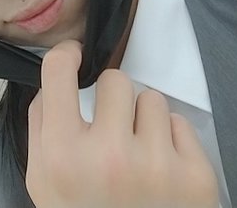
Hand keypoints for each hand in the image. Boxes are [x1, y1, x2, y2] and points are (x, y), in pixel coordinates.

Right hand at [26, 40, 218, 207]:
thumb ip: (41, 127)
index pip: (59, 71)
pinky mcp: (195, 176)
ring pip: (152, 99)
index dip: (66, 56)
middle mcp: (109, 156)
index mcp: (63, 155)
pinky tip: (161, 170)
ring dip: (143, 119)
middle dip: (112, 100)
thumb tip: (55, 81)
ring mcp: (156, 165)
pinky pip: (180, 123)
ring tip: (138, 153)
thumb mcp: (42, 181)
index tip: (75, 57)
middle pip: (115, 80)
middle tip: (111, 128)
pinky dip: (170, 141)